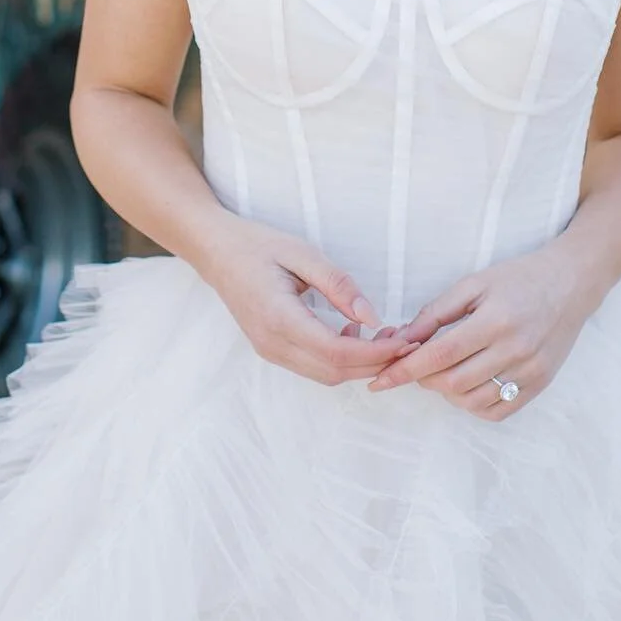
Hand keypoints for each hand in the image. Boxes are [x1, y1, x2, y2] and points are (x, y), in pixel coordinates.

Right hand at [200, 219, 421, 387]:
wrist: (215, 250)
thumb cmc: (257, 245)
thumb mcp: (302, 252)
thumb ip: (338, 284)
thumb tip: (372, 317)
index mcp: (280, 319)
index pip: (337, 354)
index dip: (376, 353)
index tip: (405, 341)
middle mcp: (273, 344)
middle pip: (334, 372)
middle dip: (375, 362)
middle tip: (404, 340)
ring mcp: (269, 350)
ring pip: (325, 375)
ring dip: (359, 363)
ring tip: (385, 336)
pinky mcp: (271, 349)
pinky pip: (312, 366)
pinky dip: (340, 359)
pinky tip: (353, 333)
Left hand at [365, 239, 597, 417]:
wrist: (571, 284)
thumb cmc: (518, 279)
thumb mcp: (474, 284)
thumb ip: (436, 312)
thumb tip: (402, 339)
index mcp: (494, 321)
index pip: (439, 355)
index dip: (405, 370)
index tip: (379, 380)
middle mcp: (514, 350)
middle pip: (452, 382)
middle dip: (423, 378)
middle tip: (416, 363)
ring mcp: (530, 372)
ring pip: (472, 401)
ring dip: (446, 392)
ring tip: (444, 370)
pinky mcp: (540, 385)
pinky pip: (497, 411)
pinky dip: (473, 404)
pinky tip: (467, 385)